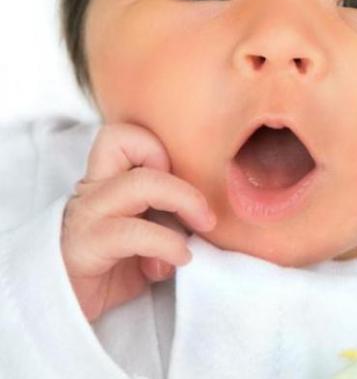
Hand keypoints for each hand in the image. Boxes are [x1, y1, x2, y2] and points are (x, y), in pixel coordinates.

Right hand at [60, 122, 215, 322]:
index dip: (158, 146)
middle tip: (206, 214)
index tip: (187, 180)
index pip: (125, 133)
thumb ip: (172, 218)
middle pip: (128, 142)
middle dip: (182, 174)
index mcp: (107, 178)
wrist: (64, 309)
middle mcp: (93, 188)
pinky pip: (133, 233)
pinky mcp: (84, 245)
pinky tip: (180, 259)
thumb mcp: (151, 233)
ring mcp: (86, 214)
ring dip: (183, 202)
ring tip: (200, 229)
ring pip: (138, 183)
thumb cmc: (114, 267)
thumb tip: (206, 219)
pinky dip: (168, 243)